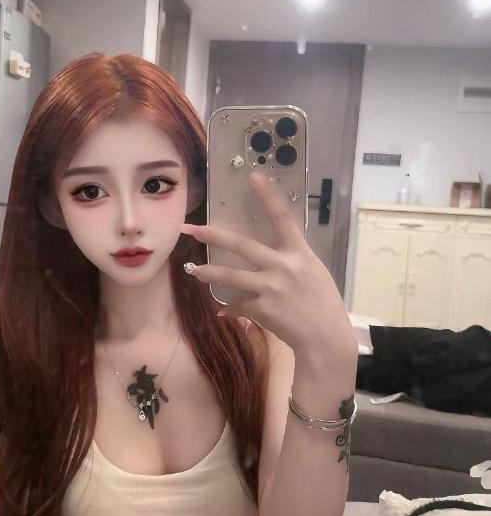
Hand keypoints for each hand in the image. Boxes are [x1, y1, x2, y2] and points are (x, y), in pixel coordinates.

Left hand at [180, 172, 356, 364]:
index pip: (283, 218)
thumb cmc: (322, 303)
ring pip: (230, 276)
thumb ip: (290, 262)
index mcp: (300, 253)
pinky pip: (237, 305)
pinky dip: (230, 308)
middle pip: (242, 245)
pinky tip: (224, 311)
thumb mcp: (313, 273)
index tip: (254, 176)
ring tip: (194, 270)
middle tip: (191, 228)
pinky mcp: (261, 309)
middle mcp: (283, 267)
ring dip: (209, 272)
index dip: (268, 196)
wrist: (325, 339)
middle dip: (214, 235)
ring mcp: (270, 288)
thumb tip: (265, 260)